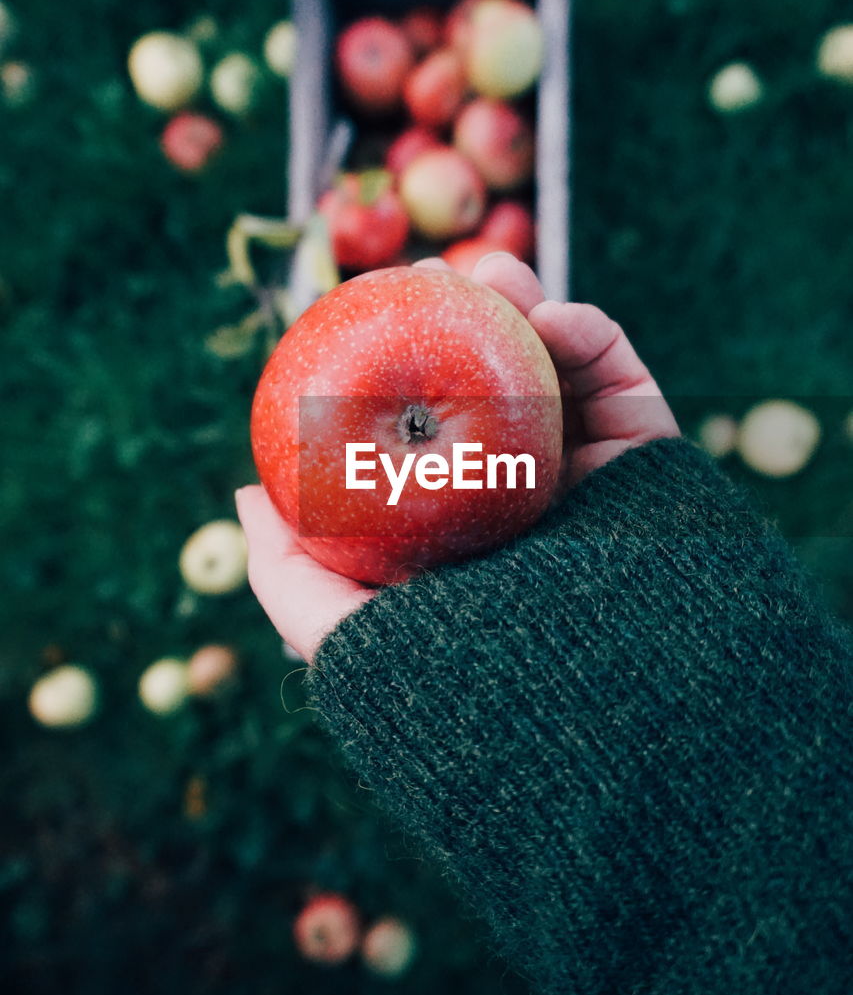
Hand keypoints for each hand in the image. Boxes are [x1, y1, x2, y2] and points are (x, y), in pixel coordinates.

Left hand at [235, 254, 678, 661]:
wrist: (593, 718)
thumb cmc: (459, 682)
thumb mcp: (343, 636)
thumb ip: (286, 573)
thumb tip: (243, 496)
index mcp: (462, 527)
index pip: (423, 431)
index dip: (392, 369)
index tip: (355, 319)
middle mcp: (525, 497)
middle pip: (489, 386)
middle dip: (458, 321)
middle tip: (421, 280)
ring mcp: (591, 476)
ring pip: (555, 369)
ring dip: (521, 307)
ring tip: (485, 276)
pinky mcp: (650, 464)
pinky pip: (624, 381)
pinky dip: (589, 336)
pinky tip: (553, 319)